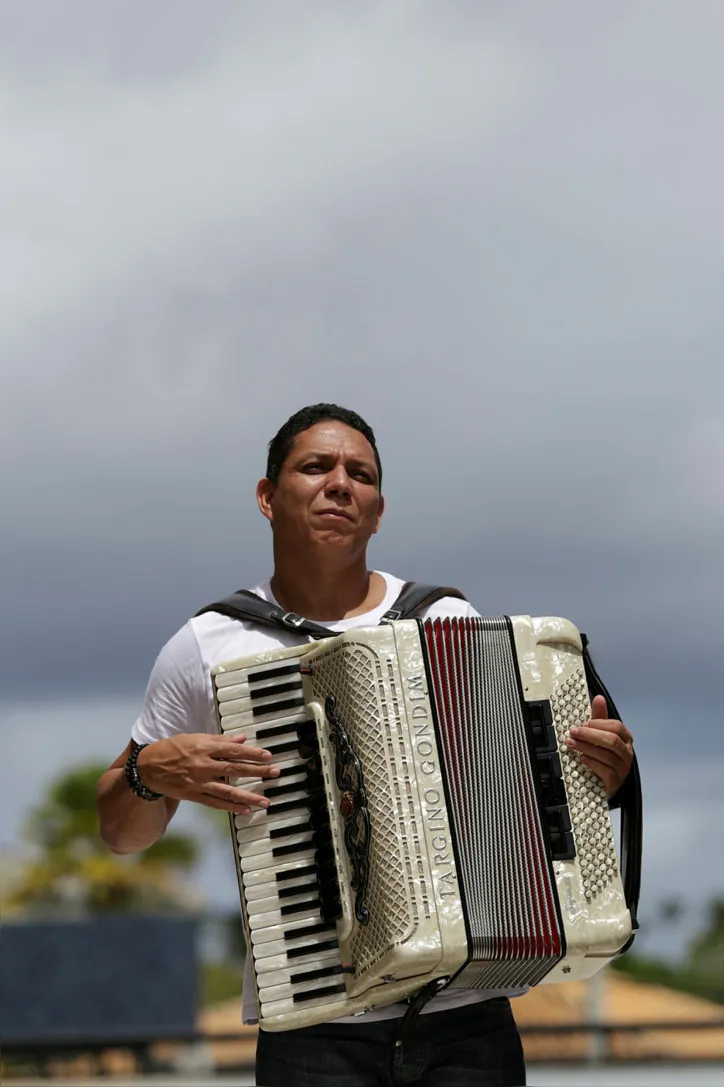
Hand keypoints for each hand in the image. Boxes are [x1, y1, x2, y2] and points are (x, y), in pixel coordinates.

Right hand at [136, 733, 279, 814]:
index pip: (233, 750)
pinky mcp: (194, 796)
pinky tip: (246, 809)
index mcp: (204, 747)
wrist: (148, 768)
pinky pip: (216, 803)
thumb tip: (242, 739)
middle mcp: (203, 765)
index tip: (268, 756)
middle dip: (257, 772)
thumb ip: (220, 740)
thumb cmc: (173, 749)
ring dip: (249, 796)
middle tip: (275, 773)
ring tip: (265, 801)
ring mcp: (199, 782)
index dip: (252, 753)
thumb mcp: (195, 738)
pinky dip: (232, 807)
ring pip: (228, 791)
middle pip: (235, 769)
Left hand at [565, 695, 633, 798]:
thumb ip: (599, 717)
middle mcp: (627, 752)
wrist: (606, 781)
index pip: (616, 727)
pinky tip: (582, 758)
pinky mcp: (616, 782)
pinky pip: (606, 772)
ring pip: (608, 756)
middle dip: (590, 735)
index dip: (599, 724)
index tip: (583, 724)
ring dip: (587, 748)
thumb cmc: (603, 754)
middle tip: (573, 732)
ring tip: (572, 744)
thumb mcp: (601, 734)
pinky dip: (592, 763)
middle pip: (612, 741)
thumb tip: (599, 698)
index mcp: (626, 738)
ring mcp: (623, 768)